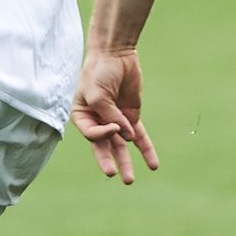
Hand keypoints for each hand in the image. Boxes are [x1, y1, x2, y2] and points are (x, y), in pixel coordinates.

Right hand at [71, 49, 158, 184]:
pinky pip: (140, 137)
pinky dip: (146, 150)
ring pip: (121, 146)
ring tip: (129, 180)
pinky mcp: (131, 116)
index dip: (103, 134)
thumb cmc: (99, 72)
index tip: (114, 125)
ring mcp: (115, 120)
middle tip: (114, 175)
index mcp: (82, 116)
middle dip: (109, 161)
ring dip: (126, 162)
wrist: (115, 55)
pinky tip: (153, 165)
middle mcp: (97, 121)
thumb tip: (127, 137)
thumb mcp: (98, 94)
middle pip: (103, 146)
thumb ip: (110, 116)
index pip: (91, 134)